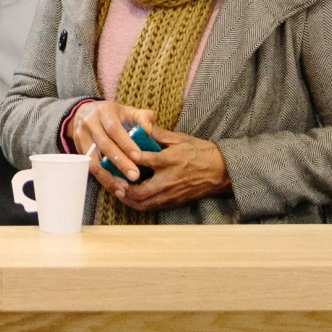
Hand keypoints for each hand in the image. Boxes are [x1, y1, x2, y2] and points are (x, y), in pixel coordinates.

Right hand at [68, 100, 160, 185]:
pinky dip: (103, 179)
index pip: (114, 128)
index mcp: (104, 112)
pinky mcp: (78, 151)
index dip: (125, 143)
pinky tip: (114, 188)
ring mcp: (81, 138)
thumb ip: (143, 117)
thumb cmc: (112, 115)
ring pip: (93, 159)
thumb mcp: (128, 111)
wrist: (83, 114)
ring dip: (108, 176)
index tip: (138, 157)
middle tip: (135, 176)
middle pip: (103, 145)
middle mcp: (89, 123)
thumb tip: (148, 130)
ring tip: (123, 188)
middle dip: (119, 162)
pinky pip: (89, 167)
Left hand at [108, 128, 230, 212]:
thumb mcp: (179, 138)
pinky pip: (151, 206)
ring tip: (115, 188)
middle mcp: (169, 179)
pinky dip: (137, 203)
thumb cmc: (199, 151)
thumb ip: (157, 133)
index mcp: (170, 160)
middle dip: (122, 187)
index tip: (112, 153)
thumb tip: (139, 125)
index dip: (127, 157)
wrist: (221, 171)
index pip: (145, 159)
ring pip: (143, 202)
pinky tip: (128, 195)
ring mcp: (171, 193)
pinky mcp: (173, 201)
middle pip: (140, 190)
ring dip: (127, 198)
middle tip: (109, 178)